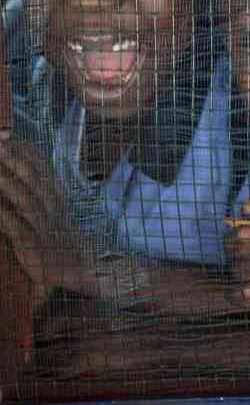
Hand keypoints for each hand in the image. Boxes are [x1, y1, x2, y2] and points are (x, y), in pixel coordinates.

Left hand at [0, 138, 96, 305]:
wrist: (82, 272)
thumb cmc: (62, 242)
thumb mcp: (57, 213)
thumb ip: (43, 193)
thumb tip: (27, 172)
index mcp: (58, 199)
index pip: (42, 169)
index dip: (27, 152)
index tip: (11, 135)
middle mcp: (52, 209)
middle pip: (33, 180)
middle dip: (15, 160)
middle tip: (0, 143)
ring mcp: (44, 227)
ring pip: (26, 199)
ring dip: (8, 182)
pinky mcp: (34, 246)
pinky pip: (16, 228)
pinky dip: (3, 215)